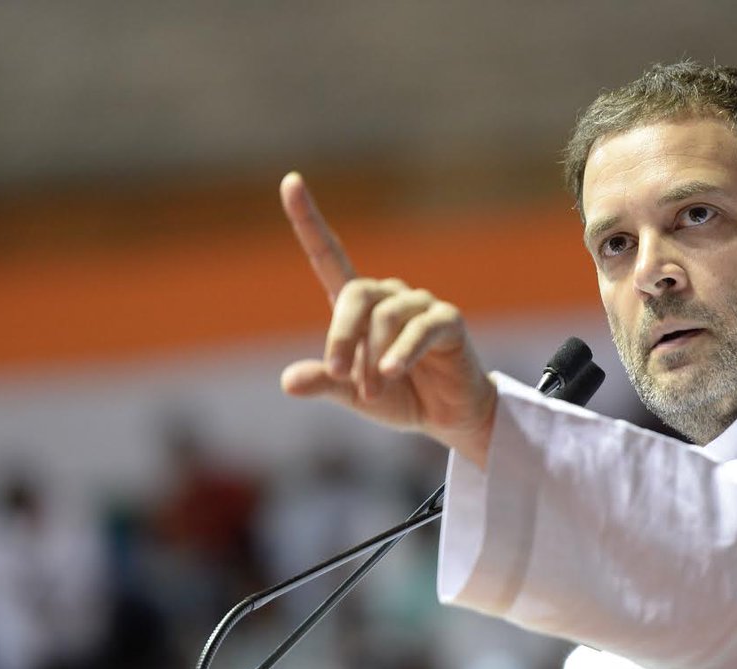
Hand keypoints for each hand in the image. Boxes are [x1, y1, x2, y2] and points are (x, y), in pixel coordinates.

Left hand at [278, 172, 495, 466]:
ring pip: (385, 316)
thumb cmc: (399, 396)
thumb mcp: (353, 393)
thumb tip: (288, 381)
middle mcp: (389, 296)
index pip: (329, 255)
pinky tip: (391, 373)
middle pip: (356, 293)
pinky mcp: (448, 321)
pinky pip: (420, 328)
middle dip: (342, 334)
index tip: (290, 182)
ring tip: (373, 391)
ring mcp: (421, 304)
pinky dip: (401, 352)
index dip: (309, 220)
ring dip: (373, 357)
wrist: (447, 417)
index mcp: (359, 307)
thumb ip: (325, 382)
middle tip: (338, 373)